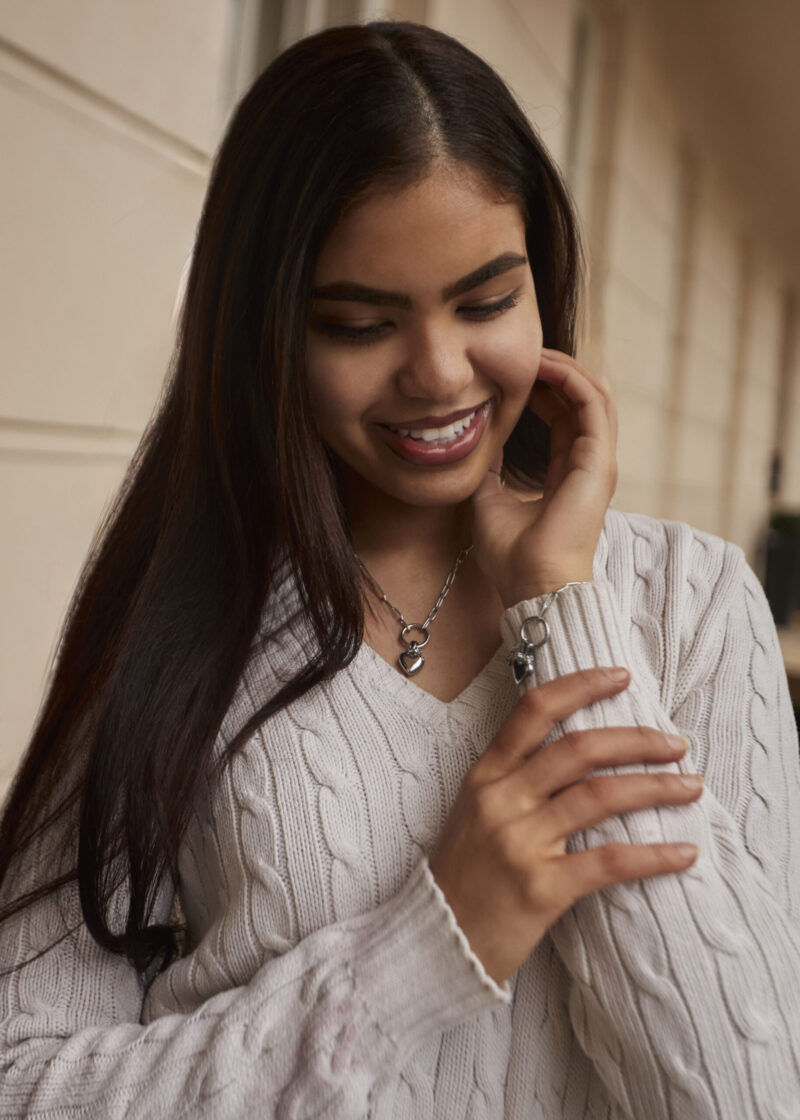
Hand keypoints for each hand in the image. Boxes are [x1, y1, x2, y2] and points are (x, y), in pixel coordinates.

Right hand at [427, 668, 700, 986]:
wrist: (435, 943)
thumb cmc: (463, 877)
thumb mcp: (475, 813)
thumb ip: (516, 781)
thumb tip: (581, 753)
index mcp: (485, 776)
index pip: (534, 711)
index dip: (580, 686)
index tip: (620, 676)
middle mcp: (502, 801)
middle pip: (579, 749)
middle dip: (636, 740)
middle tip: (676, 745)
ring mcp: (520, 843)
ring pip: (600, 797)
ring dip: (656, 788)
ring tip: (690, 787)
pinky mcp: (541, 889)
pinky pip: (610, 861)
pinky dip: (654, 855)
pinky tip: (685, 853)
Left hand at [470, 349, 617, 606]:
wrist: (530, 585)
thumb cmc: (512, 556)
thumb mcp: (489, 500)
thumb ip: (489, 471)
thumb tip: (476, 444)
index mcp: (568, 474)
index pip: (565, 417)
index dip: (545, 389)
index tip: (516, 373)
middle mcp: (589, 465)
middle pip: (584, 400)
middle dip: (558, 370)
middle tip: (526, 351)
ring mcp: (598, 463)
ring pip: (595, 395)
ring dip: (567, 368)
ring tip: (536, 351)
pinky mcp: (598, 462)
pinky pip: (593, 405)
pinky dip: (571, 379)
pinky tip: (544, 366)